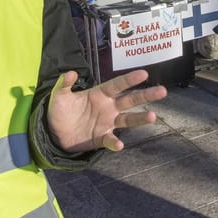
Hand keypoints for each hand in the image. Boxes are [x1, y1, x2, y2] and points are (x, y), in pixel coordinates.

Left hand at [46, 70, 164, 152]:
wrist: (54, 133)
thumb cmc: (60, 110)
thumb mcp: (58, 96)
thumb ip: (64, 84)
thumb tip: (71, 73)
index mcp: (100, 94)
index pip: (117, 85)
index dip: (130, 79)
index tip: (144, 73)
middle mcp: (108, 107)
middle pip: (130, 100)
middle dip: (146, 95)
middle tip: (162, 91)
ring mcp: (107, 123)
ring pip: (128, 120)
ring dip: (140, 118)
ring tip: (153, 116)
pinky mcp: (101, 138)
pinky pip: (110, 140)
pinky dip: (114, 143)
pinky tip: (119, 144)